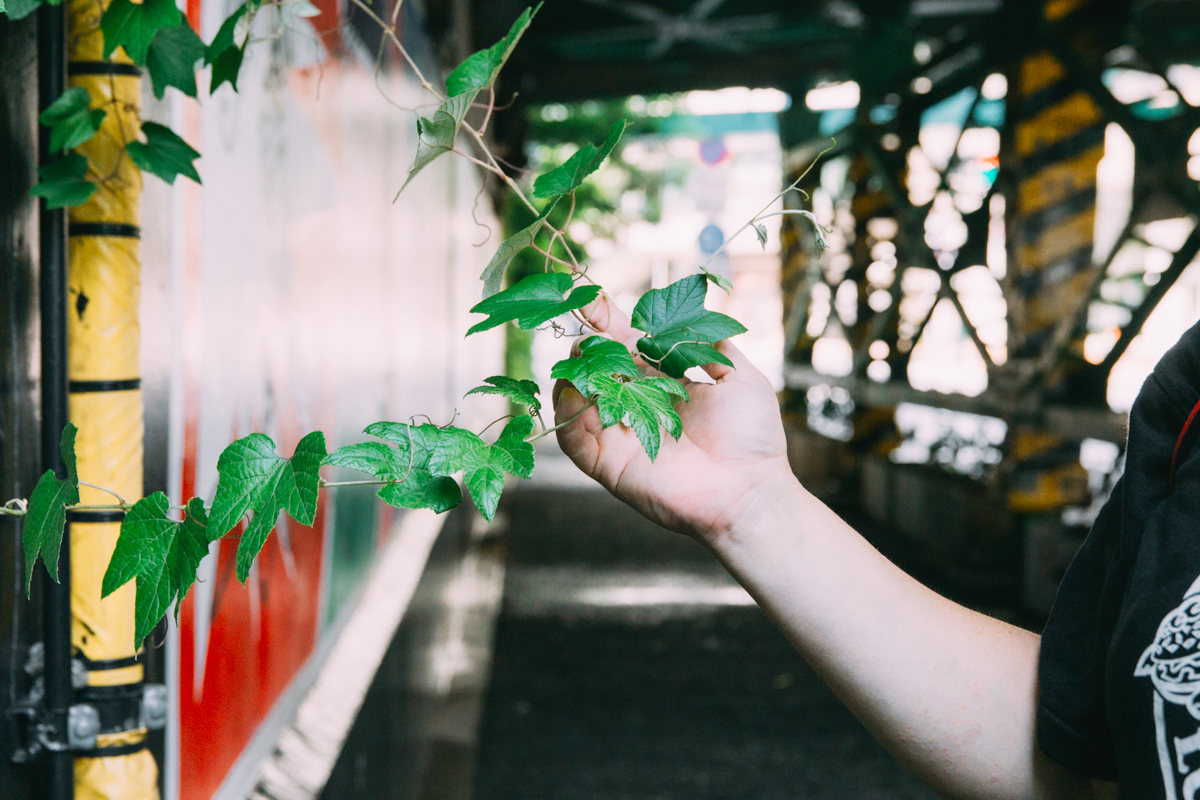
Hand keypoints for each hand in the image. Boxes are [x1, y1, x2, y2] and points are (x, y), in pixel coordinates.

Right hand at [553, 293, 798, 541]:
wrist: (750, 490)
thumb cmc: (752, 437)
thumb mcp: (742, 378)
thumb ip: (716, 346)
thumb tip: (699, 316)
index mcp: (662, 383)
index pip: (625, 346)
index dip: (607, 322)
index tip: (592, 300)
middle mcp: (635, 405)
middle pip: (596, 368)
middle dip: (586, 346)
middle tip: (587, 334)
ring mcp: (619, 435)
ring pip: (577, 400)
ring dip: (572, 375)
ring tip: (581, 359)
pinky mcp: (609, 465)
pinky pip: (573, 439)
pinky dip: (567, 415)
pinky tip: (574, 392)